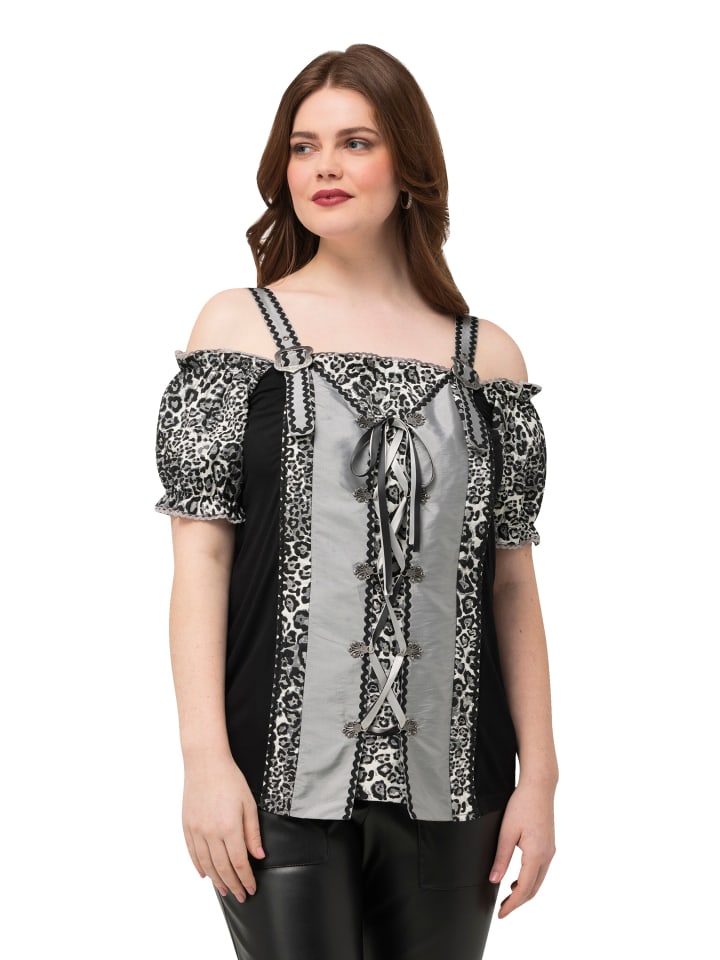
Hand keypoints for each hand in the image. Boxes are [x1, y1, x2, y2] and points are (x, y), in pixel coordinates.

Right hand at [182, 755, 265, 901]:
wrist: (205, 763)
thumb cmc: (231, 780)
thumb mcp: (249, 804)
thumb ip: (252, 832)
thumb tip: (259, 856)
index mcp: (229, 827)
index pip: (239, 862)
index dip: (246, 878)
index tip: (251, 889)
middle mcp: (211, 832)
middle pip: (223, 867)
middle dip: (233, 884)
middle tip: (241, 896)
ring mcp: (197, 830)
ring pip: (206, 864)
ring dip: (217, 880)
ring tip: (225, 890)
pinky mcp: (187, 826)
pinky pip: (192, 852)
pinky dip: (199, 866)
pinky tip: (205, 875)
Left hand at [489, 779, 555, 917]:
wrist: (539, 787)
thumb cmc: (522, 805)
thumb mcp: (507, 832)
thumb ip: (501, 858)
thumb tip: (494, 880)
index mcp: (536, 855)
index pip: (524, 889)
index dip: (512, 905)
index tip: (501, 914)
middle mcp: (547, 856)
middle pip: (533, 889)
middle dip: (518, 902)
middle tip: (502, 910)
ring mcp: (550, 851)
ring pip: (538, 880)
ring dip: (524, 891)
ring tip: (508, 897)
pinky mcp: (549, 845)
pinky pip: (540, 870)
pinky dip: (530, 880)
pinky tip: (518, 879)